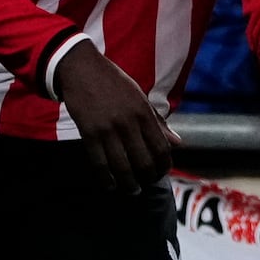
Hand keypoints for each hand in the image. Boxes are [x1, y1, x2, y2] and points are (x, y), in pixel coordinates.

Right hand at [50, 39, 168, 181]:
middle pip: (144, 162)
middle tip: (146, 184)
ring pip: (122, 167)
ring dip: (128, 184)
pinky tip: (110, 185)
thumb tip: (177, 143)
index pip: (161, 148)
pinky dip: (106, 179)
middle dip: (148, 178)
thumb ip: (158, 122)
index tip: (162, 173)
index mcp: (143, 112)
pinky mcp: (88, 133)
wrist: (81, 69)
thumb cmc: (113, 82)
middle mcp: (128, 122)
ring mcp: (107, 129)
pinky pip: (99, 163)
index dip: (164, 166)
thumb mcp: (140, 97)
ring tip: (132, 190)